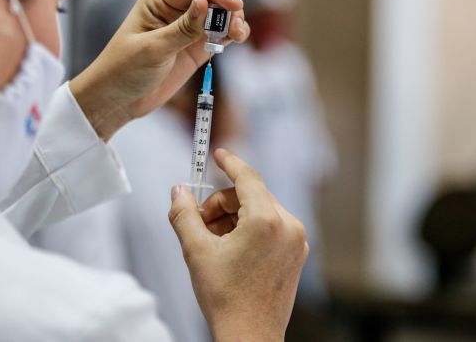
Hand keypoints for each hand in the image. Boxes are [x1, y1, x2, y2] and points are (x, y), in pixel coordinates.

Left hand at [69, 0, 248, 139]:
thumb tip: (204, 3)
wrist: (117, 100)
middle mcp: (175, 8)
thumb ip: (182, 29)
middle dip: (229, 6)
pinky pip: (221, 33)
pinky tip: (237, 38)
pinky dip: (232, 33)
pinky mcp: (196, 46)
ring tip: (239, 35)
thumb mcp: (152, 49)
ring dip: (234, 20)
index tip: (236, 5)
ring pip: (221, 14)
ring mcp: (188, 27)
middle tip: (236, 26)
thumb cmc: (124, 70)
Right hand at [168, 149, 308, 341]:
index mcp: (267, 220)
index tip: (217, 153)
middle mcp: (289, 226)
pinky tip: (231, 250)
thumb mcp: (196, 251)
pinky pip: (272, 227)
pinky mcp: (298, 254)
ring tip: (212, 242)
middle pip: (251, 194)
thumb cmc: (225, 297)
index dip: (229, 162)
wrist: (249, 337)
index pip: (247, 177)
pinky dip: (250, 229)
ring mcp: (297, 241)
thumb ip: (184, 214)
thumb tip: (178, 190)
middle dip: (222, 203)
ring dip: (234, 217)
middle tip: (198, 222)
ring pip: (261, 210)